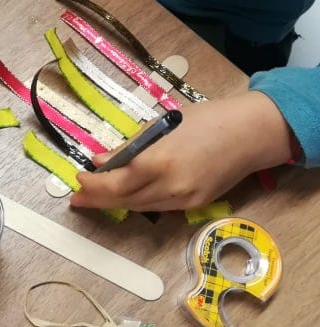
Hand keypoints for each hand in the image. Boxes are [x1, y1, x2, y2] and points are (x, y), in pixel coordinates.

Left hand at [70, 92, 294, 211]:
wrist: (251, 134)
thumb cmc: (206, 119)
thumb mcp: (161, 125)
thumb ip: (130, 146)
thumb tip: (101, 160)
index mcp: (158, 162)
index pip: (115, 183)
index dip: (93, 185)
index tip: (78, 178)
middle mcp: (170, 186)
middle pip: (124, 200)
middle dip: (96, 200)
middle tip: (76, 198)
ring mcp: (185, 200)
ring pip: (140, 207)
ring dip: (114, 204)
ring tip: (93, 200)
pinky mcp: (196, 205)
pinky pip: (158, 207)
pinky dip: (137, 202)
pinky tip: (125, 197)